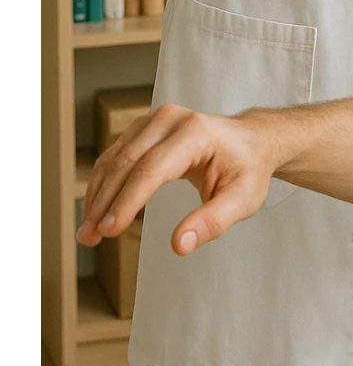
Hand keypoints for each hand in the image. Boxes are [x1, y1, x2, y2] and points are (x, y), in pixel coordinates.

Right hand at [77, 104, 279, 255]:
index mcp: (196, 133)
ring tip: (87, 232)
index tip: (108, 231)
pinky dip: (103, 183)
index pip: (152, 169)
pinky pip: (116, 155)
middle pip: (127, 162)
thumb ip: (212, 223)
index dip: (127, 201)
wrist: (252, 142)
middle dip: (104, 203)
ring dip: (97, 195)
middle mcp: (171, 119)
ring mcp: (155, 120)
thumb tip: (179, 245)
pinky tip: (96, 210)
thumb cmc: (248, 171)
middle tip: (88, 238)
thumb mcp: (243, 201)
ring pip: (115, 158)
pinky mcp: (144, 128)